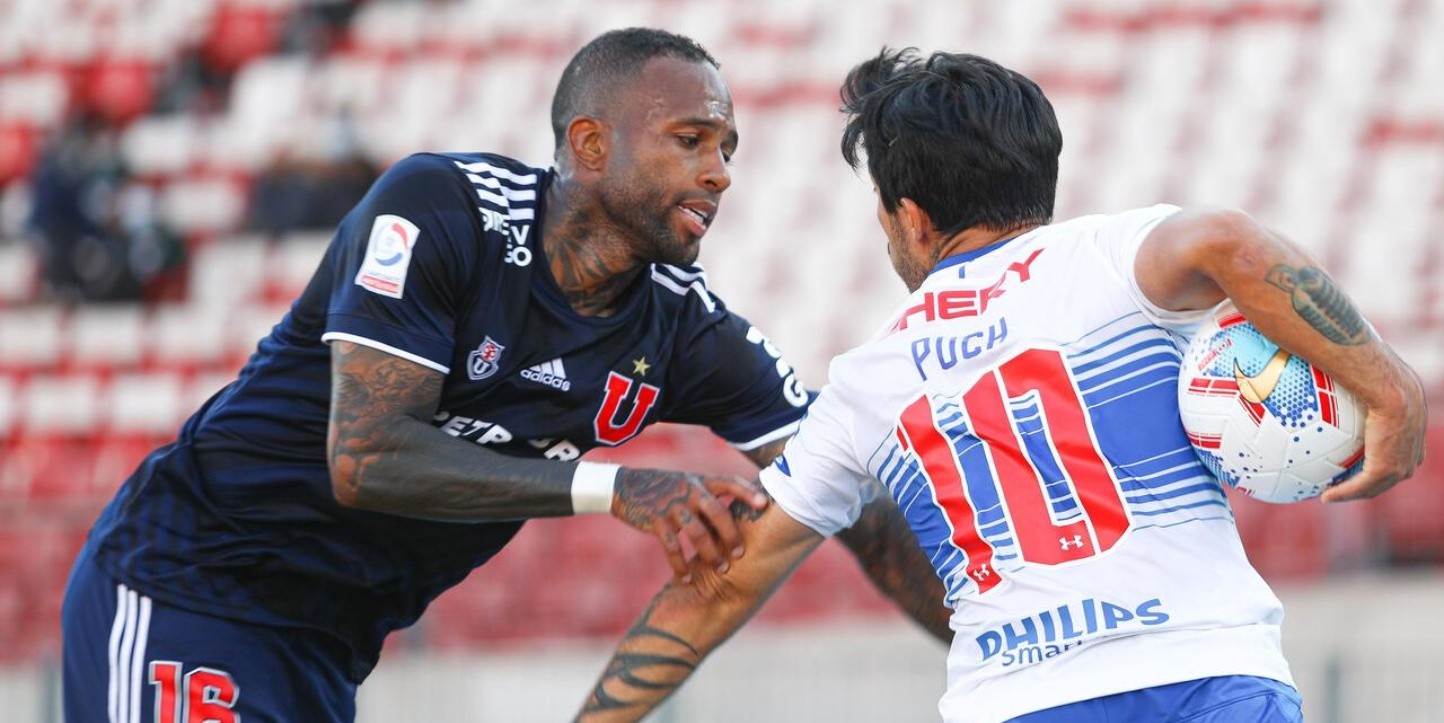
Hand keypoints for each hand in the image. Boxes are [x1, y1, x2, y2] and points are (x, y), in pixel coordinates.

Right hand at [612, 469, 768, 579]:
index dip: (747, 493)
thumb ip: (710, 495)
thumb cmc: (667, 488)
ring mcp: (673, 505)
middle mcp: (690, 490)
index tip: (765, 504)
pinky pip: (672, 546)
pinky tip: (686, 578)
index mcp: (702, 481)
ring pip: (698, 533)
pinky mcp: (656, 520)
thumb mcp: (689, 482)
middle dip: (731, 535)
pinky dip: (680, 565)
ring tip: (721, 569)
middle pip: (718, 512)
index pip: (730, 483)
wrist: (626, 486)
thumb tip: (741, 513)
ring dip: (711, 554)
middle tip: (741, 553)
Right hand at [1322, 361, 1427, 501]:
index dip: (1385, 457)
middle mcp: (1414, 450)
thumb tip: (1334, 364)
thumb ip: (1359, 378)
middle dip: (1370, 482)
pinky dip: (1343, 493)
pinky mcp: (1386, 469)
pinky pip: (1360, 487)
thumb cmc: (1377, 371)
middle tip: (1345, 483)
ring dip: (1354, 493)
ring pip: (1377, 486)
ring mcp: (1402, 463)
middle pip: (1392, 474)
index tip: (1362, 459)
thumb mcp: (1374, 373)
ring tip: (1332, 495)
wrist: (1386, 385)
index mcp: (1414, 428)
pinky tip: (1325, 496)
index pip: (1403, 450)